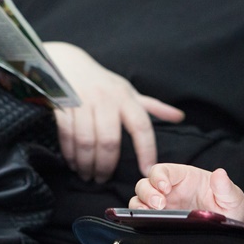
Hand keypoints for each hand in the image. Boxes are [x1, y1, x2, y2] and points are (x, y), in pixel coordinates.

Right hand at [45, 42, 184, 182]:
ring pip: (86, 141)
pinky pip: (67, 135)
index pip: (141, 126)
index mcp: (126, 98)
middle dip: (105, 166)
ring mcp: (83, 102)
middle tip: (102, 180)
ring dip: (86, 163)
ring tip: (88, 175)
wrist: (68, 64)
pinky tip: (73, 164)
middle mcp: (106, 100)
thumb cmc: (104, 83)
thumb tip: (180, 116)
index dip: (146, 150)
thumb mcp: (129, 91)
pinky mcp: (64, 106)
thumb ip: (153, 106)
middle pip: (109, 141)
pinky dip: (70, 154)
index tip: (146, 171)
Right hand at [131, 163, 243, 221]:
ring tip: (152, 213)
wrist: (227, 228)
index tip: (165, 188)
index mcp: (186, 177)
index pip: (164, 170)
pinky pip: (141, 216)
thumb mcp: (232, 197)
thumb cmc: (228, 207)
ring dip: (141, 205)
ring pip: (140, 198)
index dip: (159, 176)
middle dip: (148, 192)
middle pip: (146, 183)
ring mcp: (164, 205)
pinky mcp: (160, 219)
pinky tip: (147, 222)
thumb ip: (225, 187)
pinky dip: (139, 217)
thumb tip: (220, 174)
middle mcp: (171, 189)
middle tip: (160, 205)